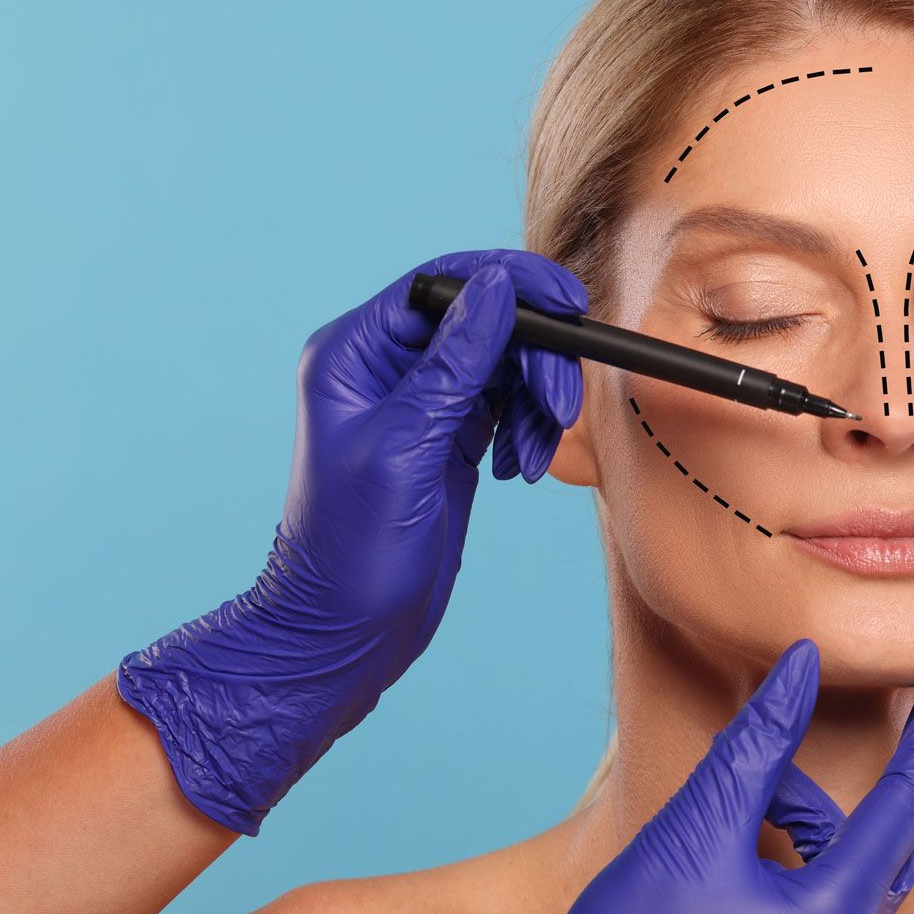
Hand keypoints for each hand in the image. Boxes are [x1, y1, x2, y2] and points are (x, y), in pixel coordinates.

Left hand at [117, 249, 586, 834]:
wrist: (346, 630)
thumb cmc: (352, 548)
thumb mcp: (407, 447)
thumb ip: (454, 364)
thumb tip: (496, 285)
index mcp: (354, 353)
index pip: (441, 284)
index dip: (509, 283)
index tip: (567, 302)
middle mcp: (386, 367)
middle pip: (484, 320)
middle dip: (533, 357)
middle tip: (560, 406)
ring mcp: (421, 401)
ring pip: (503, 362)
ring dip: (536, 399)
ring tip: (536, 452)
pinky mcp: (449, 436)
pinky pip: (506, 404)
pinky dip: (529, 428)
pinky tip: (521, 467)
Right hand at [426, 639, 913, 913]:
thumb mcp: (698, 824)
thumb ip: (760, 740)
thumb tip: (803, 663)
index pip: (909, 801)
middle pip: (891, 839)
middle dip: (893, 774)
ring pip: (845, 872)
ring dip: (804, 823)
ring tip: (727, 812)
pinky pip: (820, 910)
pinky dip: (792, 864)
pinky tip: (729, 856)